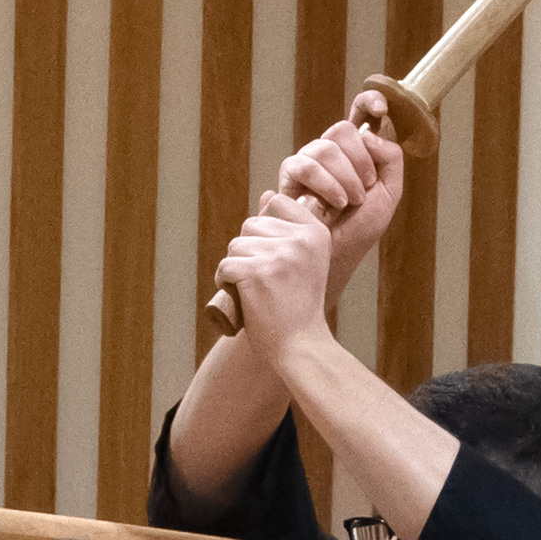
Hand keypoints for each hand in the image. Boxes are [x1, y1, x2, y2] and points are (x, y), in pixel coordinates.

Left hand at [212, 195, 336, 377]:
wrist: (300, 346)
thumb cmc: (298, 306)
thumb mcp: (305, 261)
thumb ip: (289, 228)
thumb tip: (266, 194)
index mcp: (315, 232)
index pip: (277, 204)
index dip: (266, 231)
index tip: (277, 261)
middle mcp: (300, 239)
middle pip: (252, 224)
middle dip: (249, 250)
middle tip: (263, 280)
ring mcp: (279, 254)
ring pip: (236, 245)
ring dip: (236, 267)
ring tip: (254, 291)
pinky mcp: (256, 271)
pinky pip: (225, 266)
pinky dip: (224, 282)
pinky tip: (240, 297)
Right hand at [279, 114, 404, 301]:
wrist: (334, 259)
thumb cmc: (358, 232)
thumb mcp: (389, 195)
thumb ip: (391, 159)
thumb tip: (369, 134)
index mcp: (357, 153)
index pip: (359, 115)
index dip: (367, 103)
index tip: (379, 108)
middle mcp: (331, 154)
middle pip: (342, 129)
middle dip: (359, 159)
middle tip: (364, 189)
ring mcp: (309, 163)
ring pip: (325, 146)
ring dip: (344, 177)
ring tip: (347, 204)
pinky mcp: (290, 177)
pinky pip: (306, 165)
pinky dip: (325, 184)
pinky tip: (331, 205)